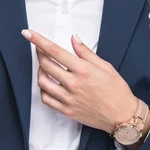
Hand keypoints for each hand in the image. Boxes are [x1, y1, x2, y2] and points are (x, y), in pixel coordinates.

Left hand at [22, 29, 139, 134]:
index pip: (54, 51)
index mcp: (83, 70)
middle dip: (39, 53)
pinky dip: (43, 89)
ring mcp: (68, 98)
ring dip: (40, 71)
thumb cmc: (116, 90)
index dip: (38, 41)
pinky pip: (46, 99)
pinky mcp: (66, 110)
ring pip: (42, 82)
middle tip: (40, 50)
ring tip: (44, 66)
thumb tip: (73, 38)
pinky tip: (48, 84)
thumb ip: (86, 52)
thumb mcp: (105, 66)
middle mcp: (73, 83)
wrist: (122, 116)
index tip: (27, 33)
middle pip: (45, 64)